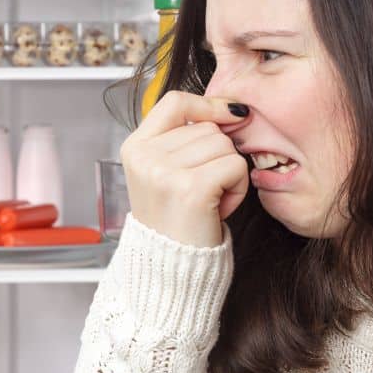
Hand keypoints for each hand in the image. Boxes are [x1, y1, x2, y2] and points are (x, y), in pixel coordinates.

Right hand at [119, 91, 249, 247]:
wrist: (169, 271)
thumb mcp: (165, 173)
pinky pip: (235, 165)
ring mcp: (164, 171)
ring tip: (209, 200)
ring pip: (224, 145)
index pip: (175, 101)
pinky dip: (238, 187)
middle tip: (203, 190)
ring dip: (230, 173)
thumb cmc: (176, 222)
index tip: (231, 114)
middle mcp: (145, 156)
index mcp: (135, 148)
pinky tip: (219, 208)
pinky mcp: (190, 188)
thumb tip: (233, 110)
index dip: (207, 104)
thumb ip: (184, 139)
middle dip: (218, 155)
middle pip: (207, 127)